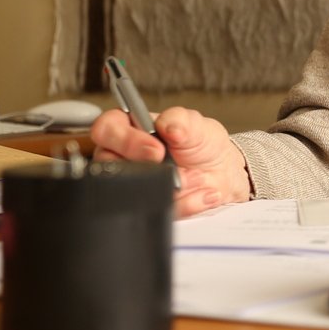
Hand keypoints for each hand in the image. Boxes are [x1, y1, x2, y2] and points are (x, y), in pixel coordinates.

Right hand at [90, 106, 252, 216]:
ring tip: (198, 176)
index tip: (156, 148)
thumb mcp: (195, 124)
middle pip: (109, 165)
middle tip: (173, 166)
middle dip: (148, 169)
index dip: (125, 140)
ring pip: (134, 192)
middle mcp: (123, 157)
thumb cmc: (200, 142)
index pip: (106, 129)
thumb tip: (168, 125)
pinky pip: (157, 210)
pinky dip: (186, 203)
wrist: (222, 171)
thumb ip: (180, 119)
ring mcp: (132, 184)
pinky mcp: (147, 206)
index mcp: (128, 127)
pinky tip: (201, 191)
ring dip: (174, 187)